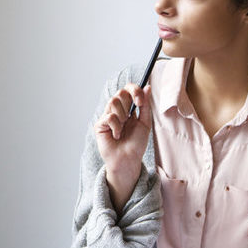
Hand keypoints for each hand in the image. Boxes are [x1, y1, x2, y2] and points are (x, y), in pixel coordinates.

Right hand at [93, 83, 152, 209]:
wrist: (129, 160)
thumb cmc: (136, 144)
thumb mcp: (145, 123)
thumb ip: (145, 106)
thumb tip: (148, 87)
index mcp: (128, 108)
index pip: (128, 90)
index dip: (134, 90)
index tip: (141, 101)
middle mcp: (116, 110)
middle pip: (120, 92)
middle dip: (130, 101)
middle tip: (133, 114)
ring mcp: (107, 116)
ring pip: (113, 101)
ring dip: (123, 116)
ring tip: (124, 129)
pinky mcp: (99, 125)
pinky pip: (109, 116)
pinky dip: (116, 126)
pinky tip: (117, 135)